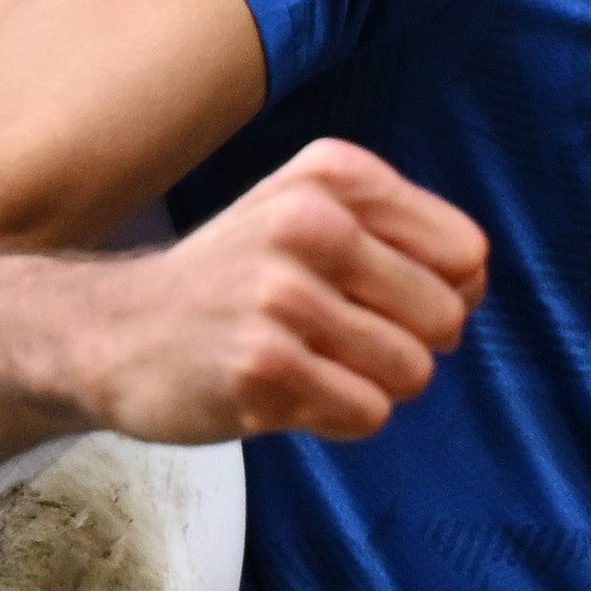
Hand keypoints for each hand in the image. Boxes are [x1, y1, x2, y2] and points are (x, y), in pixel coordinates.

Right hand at [70, 140, 487, 444]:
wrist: (113, 330)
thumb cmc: (232, 278)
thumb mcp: (308, 215)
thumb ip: (400, 237)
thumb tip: (477, 284)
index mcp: (333, 175)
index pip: (465, 251)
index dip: (444, 291)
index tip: (386, 298)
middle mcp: (311, 222)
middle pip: (446, 316)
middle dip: (410, 344)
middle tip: (339, 338)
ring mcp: (284, 296)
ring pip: (412, 370)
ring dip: (372, 384)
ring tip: (312, 363)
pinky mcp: (264, 367)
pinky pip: (367, 412)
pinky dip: (339, 415)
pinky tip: (286, 392)